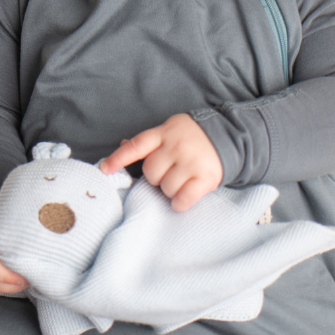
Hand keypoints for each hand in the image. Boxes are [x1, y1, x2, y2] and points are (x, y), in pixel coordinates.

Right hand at [0, 212, 28, 293]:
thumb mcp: (6, 217)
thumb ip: (16, 231)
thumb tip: (38, 242)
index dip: (6, 275)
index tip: (25, 276)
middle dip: (10, 285)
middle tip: (30, 280)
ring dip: (10, 288)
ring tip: (27, 281)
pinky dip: (6, 286)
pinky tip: (20, 281)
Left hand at [98, 113, 222, 211]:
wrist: (229, 136)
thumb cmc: (192, 137)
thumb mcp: (170, 131)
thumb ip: (149, 141)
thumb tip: (122, 144)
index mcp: (164, 133)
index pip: (136, 146)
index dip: (118, 158)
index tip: (104, 169)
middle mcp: (176, 146)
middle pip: (151, 173)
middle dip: (157, 178)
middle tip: (170, 173)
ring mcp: (191, 161)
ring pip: (166, 188)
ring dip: (170, 190)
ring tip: (181, 181)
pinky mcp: (205, 177)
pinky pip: (183, 199)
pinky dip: (180, 203)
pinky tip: (184, 198)